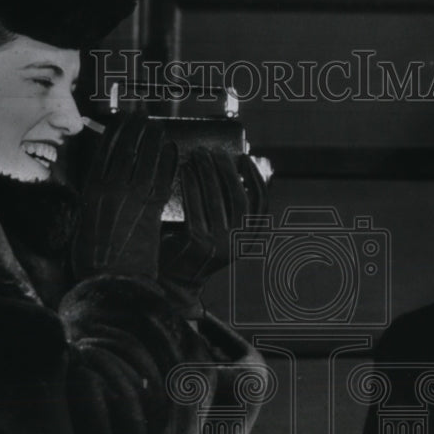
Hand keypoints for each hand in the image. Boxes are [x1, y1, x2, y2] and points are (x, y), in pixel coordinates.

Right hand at [71, 116, 176, 280]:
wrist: (108, 282)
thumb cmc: (93, 258)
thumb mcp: (85, 221)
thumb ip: (94, 200)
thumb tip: (103, 182)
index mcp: (90, 190)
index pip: (103, 151)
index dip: (115, 131)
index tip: (122, 119)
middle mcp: (110, 189)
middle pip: (125, 148)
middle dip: (134, 128)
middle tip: (143, 114)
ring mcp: (131, 198)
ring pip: (145, 159)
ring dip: (153, 139)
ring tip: (159, 127)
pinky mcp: (151, 211)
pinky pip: (162, 178)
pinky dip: (168, 161)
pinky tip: (173, 150)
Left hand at [158, 148, 267, 317]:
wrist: (172, 281)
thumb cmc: (191, 248)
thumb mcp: (216, 230)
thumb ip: (225, 207)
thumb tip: (230, 168)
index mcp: (248, 240)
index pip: (261, 205)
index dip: (256, 179)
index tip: (245, 158)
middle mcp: (238, 244)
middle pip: (239, 198)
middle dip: (227, 170)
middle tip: (214, 151)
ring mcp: (218, 245)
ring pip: (217, 200)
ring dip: (207, 173)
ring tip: (198, 155)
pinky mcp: (197, 244)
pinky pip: (195, 207)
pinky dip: (191, 186)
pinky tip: (185, 171)